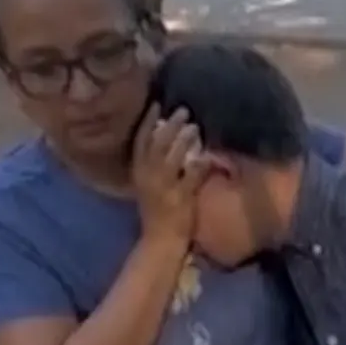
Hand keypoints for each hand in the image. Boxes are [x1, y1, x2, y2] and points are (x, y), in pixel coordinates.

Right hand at [131, 104, 205, 243]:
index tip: (157, 104)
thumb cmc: (157, 211)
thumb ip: (155, 164)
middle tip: (184, 111)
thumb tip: (167, 137)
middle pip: (157, 144)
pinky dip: (198, 165)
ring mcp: (164, 188)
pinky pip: (190, 177)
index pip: (140, 141)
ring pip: (172, 157)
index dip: (148, 122)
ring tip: (195, 126)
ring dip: (184, 140)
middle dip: (169, 125)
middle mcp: (148, 177)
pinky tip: (207, 155)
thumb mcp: (150, 184)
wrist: (161, 240)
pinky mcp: (181, 198)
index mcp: (138, 173)